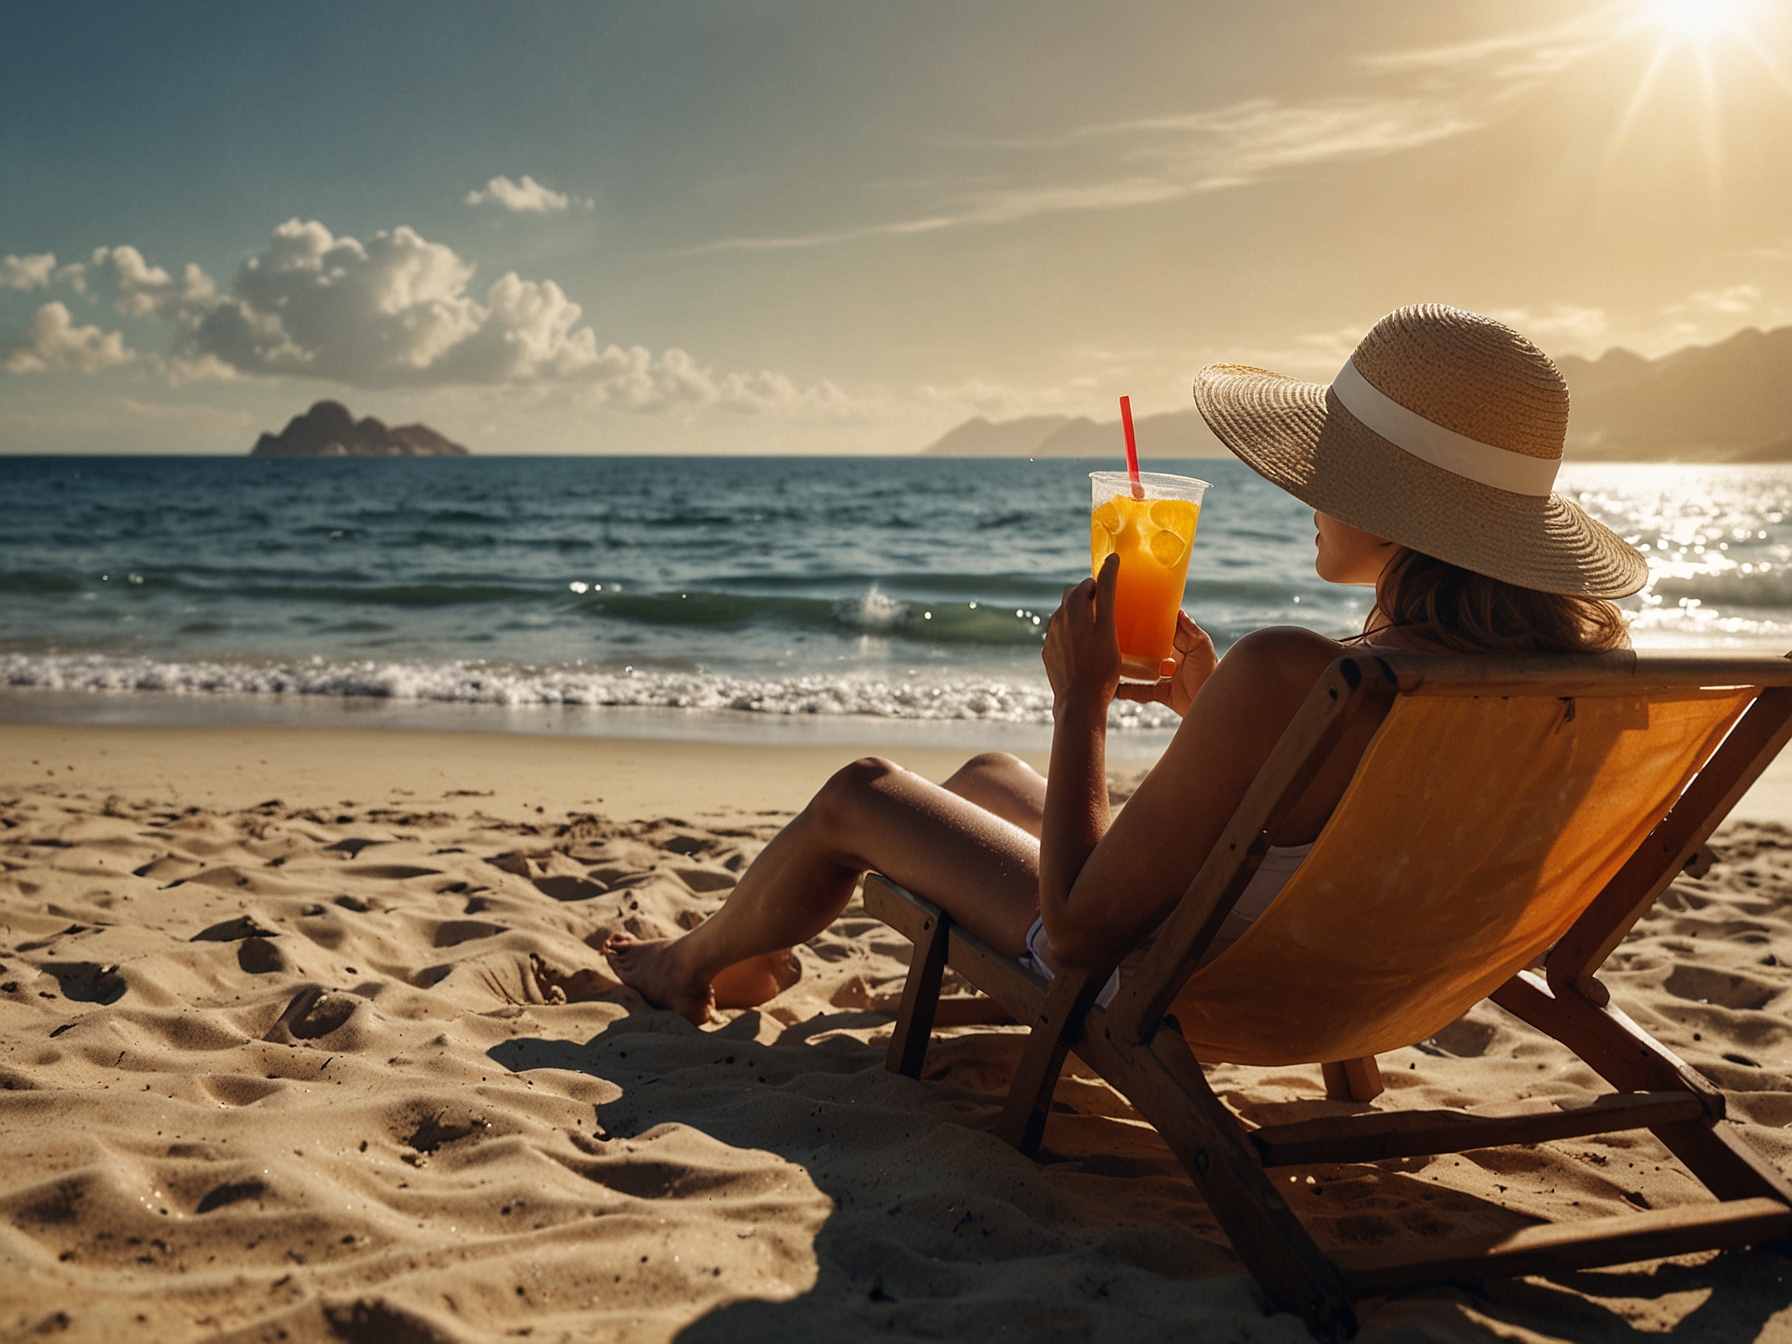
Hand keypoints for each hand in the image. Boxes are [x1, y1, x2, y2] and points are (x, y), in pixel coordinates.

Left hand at [1043, 553, 1121, 710]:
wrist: (1079, 703)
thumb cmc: (1100, 666)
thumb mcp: (1108, 626)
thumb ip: (1107, 592)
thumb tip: (1111, 559)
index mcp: (1071, 609)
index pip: (1087, 585)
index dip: (1101, 585)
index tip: (1113, 593)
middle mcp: (1057, 620)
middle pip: (1072, 599)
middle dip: (1088, 600)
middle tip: (1107, 612)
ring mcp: (1051, 638)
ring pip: (1065, 618)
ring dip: (1079, 618)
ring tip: (1098, 632)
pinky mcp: (1048, 654)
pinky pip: (1061, 637)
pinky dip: (1072, 637)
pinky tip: (1086, 650)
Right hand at [1115, 610, 1216, 716]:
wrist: (1214, 703)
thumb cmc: (1211, 672)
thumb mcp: (1202, 647)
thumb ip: (1190, 630)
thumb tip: (1177, 610)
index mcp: (1178, 643)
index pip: (1159, 628)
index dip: (1145, 620)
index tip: (1128, 611)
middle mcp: (1168, 657)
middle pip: (1144, 647)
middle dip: (1128, 642)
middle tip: (1110, 635)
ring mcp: (1162, 675)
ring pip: (1137, 668)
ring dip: (1123, 666)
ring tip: (1107, 660)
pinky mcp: (1159, 693)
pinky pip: (1138, 691)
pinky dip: (1125, 691)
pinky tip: (1114, 689)